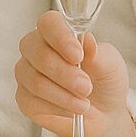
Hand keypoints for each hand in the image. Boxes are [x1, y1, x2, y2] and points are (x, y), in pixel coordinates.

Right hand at [15, 10, 129, 136]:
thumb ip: (97, 52)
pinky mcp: (25, 99)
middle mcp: (36, 49)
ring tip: (84, 104)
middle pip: (38, 53)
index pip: (48, 23)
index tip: (78, 55)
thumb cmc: (105, 81)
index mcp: (57, 33)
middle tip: (87, 87)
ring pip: (36, 81)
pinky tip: (72, 111)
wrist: (105, 113)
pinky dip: (57, 109)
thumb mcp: (110, 64)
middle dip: (65, 74)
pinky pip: (32, 103)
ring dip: (64, 96)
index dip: (60, 38)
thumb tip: (87, 39)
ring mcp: (27, 73)